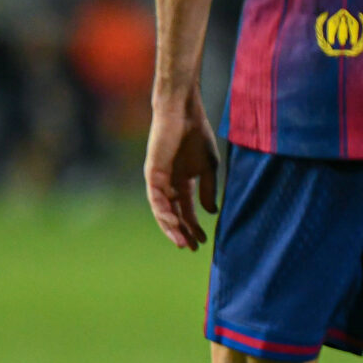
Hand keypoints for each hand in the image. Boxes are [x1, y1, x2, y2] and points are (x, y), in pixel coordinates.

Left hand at [144, 87, 219, 249]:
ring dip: (171, 228)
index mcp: (182, 183)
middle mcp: (168, 184)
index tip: (204, 241)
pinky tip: (174, 223)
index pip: (187, 210)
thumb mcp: (209, 168)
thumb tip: (210, 212)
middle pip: (173, 215)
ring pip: (163, 211)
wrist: (184, 114)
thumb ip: (208, 190)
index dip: (194, 226)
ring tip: (182, 242)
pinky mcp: (152, 174)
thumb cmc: (197, 136)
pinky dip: (164, 213)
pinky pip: (156, 199)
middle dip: (182, 232)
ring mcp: (158, 180)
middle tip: (191, 248)